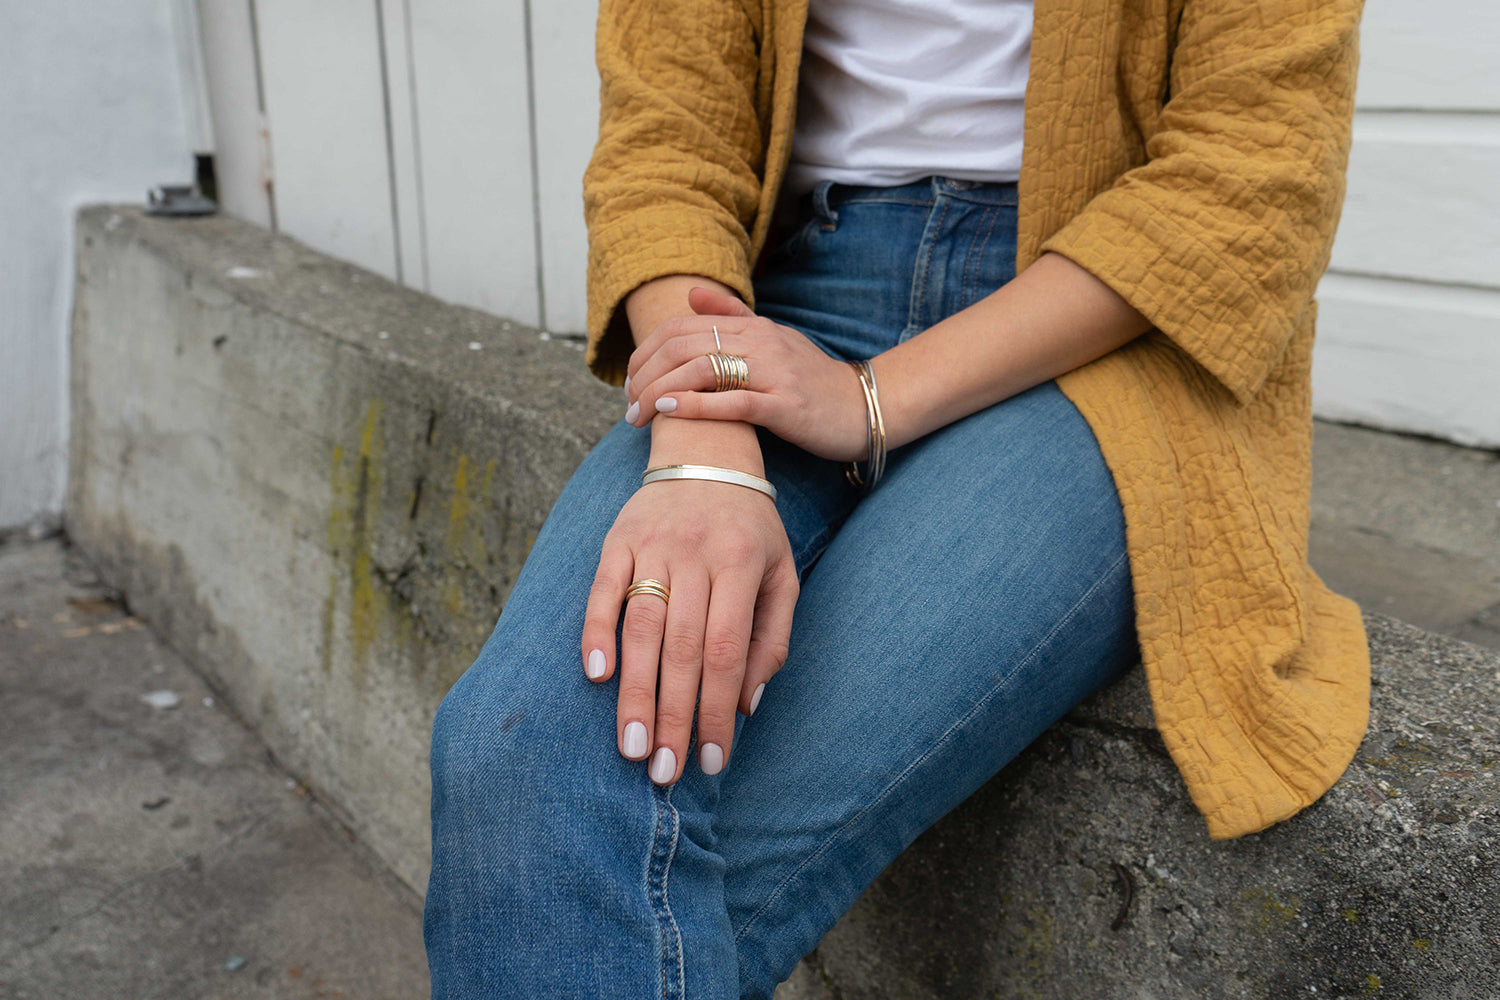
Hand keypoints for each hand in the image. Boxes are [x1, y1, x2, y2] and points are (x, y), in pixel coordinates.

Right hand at [581, 477, 798, 783]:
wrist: (708, 450)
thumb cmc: (750, 529)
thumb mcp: (781, 574)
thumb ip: (771, 638)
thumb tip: (746, 705)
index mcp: (742, 565)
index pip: (727, 651)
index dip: (717, 710)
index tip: (712, 760)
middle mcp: (696, 555)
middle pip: (682, 648)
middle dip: (672, 716)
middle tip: (663, 771)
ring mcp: (653, 545)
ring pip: (641, 628)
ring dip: (634, 692)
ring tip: (631, 747)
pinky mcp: (618, 538)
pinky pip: (603, 590)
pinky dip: (596, 632)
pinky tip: (597, 676)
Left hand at [624, 287, 870, 462]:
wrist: (864, 406)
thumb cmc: (812, 378)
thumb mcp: (772, 339)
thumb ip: (732, 315)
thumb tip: (691, 294)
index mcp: (753, 327)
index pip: (682, 327)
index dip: (646, 352)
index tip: (631, 382)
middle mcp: (761, 342)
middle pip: (683, 347)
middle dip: (645, 375)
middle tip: (627, 405)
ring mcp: (774, 373)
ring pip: (701, 371)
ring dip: (660, 393)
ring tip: (638, 416)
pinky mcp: (785, 406)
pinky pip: (733, 402)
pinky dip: (695, 405)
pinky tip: (669, 411)